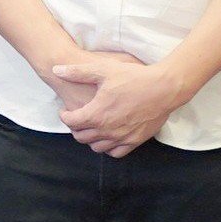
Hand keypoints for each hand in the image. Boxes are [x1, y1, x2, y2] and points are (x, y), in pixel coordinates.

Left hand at [59, 52, 187, 157]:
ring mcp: (121, 138)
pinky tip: (108, 137)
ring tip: (92, 128)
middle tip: (76, 119)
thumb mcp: (103, 69)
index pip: (71, 122)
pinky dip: (108, 148)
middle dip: (75, 129)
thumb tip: (56, 69)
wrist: (164, 88)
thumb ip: (78, 72)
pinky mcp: (135, 141)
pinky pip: (116, 153)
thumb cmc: (134, 77)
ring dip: (90, 139)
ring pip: (97, 147)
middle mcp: (107, 130)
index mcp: (96, 114)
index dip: (64, 116)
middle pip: (81, 137)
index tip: (65, 110)